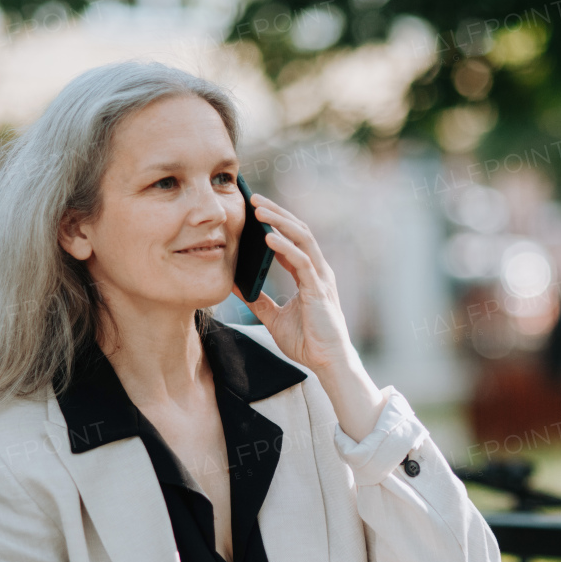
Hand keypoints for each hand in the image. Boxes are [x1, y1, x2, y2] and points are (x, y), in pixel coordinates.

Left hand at [232, 194, 354, 373]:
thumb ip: (257, 299)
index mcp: (308, 275)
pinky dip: (285, 247)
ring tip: (259, 210)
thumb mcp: (273, 317)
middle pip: (298, 231)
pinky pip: (302, 261)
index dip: (274, 223)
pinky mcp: (319, 289)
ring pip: (302, 238)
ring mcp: (321, 278)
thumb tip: (234, 284)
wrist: (327, 362)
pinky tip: (268, 237)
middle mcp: (317, 271)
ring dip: (280, 221)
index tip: (254, 210)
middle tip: (254, 199)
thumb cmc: (307, 341)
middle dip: (276, 213)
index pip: (292, 240)